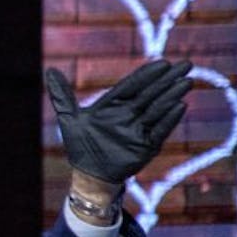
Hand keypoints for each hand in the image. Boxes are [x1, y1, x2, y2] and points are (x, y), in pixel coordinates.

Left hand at [46, 58, 192, 182]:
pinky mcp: (147, 145)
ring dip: (171, 96)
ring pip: (158, 109)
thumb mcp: (69, 119)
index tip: (162, 63)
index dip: (147, 75)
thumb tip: (50, 70)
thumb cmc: (81, 145)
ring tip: (186, 82)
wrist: (89, 173)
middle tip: (186, 64)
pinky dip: (168, 119)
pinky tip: (180, 106)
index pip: (132, 85)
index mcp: (114, 105)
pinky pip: (160, 130)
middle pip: (151, 93)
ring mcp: (140, 129)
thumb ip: (62, 96)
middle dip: (167, 79)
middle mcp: (130, 114)